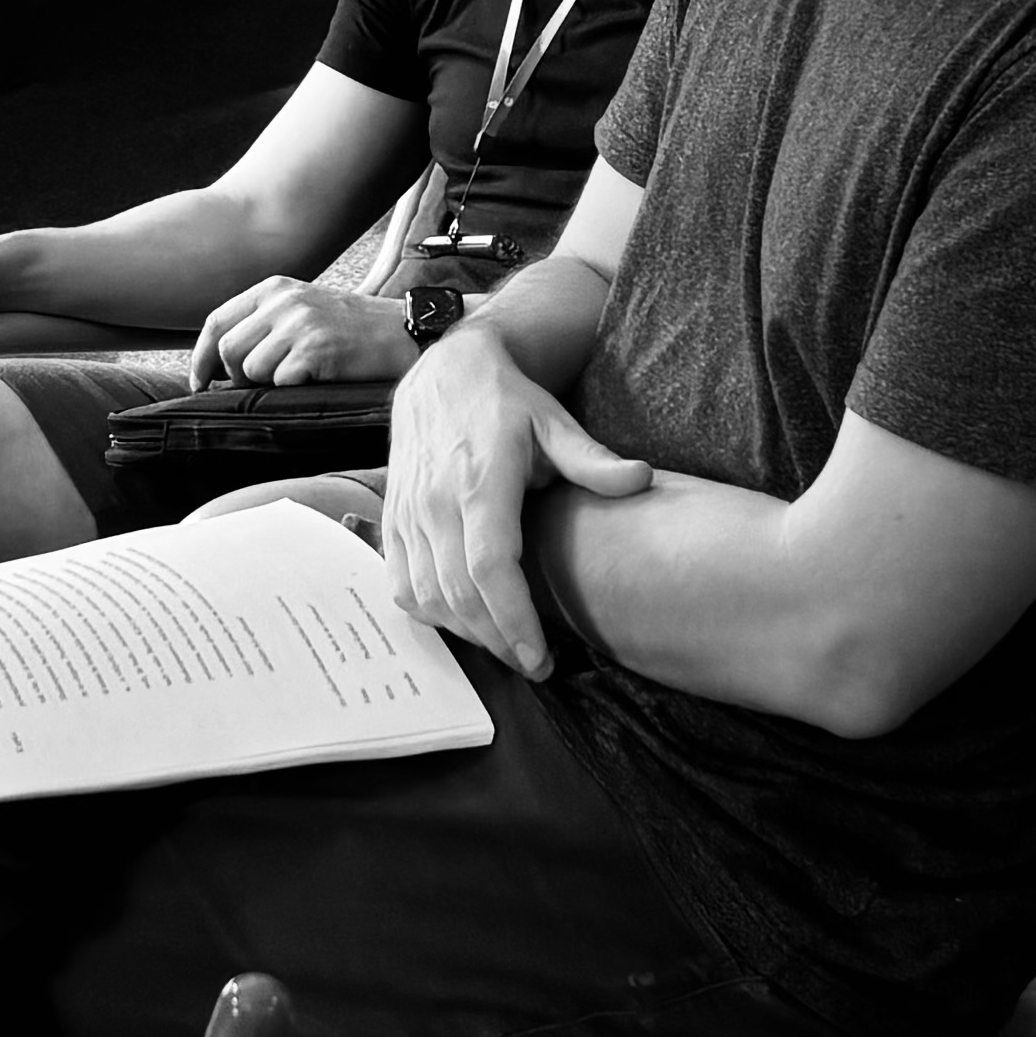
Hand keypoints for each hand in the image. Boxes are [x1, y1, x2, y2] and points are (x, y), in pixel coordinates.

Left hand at [189, 274, 417, 389]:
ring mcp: (300, 324)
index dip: (200, 356)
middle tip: (258, 387)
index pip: (216, 321)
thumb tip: (220, 362)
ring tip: (301, 377)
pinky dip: (294, 389)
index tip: (199, 382)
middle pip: (227, 350)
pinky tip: (318, 379)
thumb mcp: (303, 309)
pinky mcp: (316, 350)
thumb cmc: (354, 329)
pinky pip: (281, 382)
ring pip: (251, 370)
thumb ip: (264, 323)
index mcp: (274, 288)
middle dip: (234, 377)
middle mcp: (283, 302)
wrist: (408, 332)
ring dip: (268, 385)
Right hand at [381, 327, 647, 679]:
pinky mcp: (393, 518)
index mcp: (479, 482)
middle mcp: (435, 501)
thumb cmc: (506, 401)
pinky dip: (427, 611)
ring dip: (465, 632)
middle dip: (498, 641)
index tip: (541, 658)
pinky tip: (460, 620)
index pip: (489, 568)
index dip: (513, 621)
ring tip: (505, 646)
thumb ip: (591, 459)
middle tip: (536, 665)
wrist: (443, 371)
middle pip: (459, 594)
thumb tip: (643, 478)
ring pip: (427, 595)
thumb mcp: (554, 421)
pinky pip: (400, 581)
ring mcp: (408, 511)